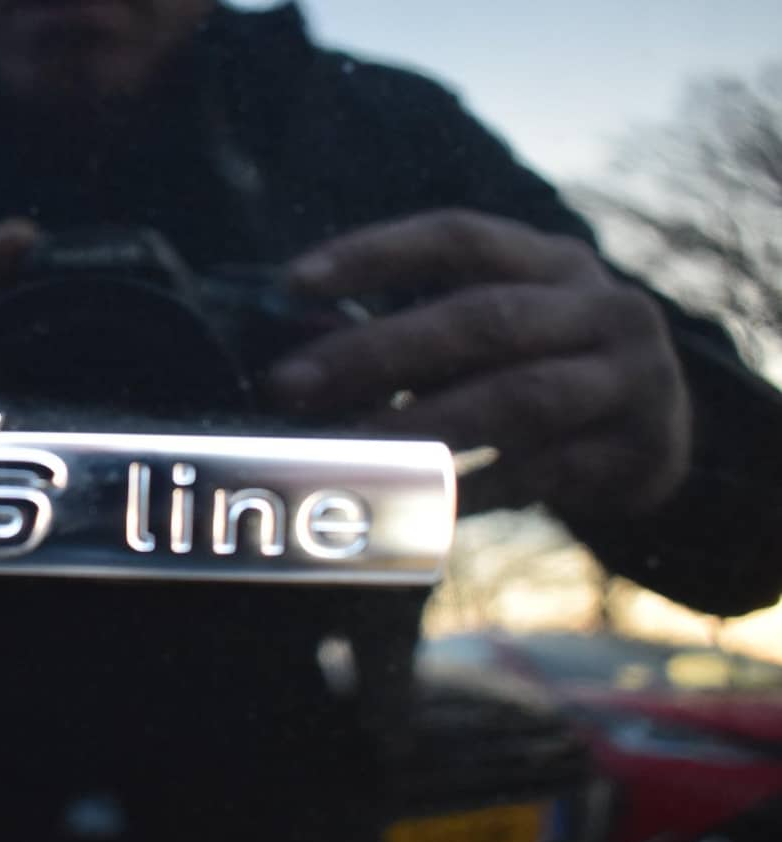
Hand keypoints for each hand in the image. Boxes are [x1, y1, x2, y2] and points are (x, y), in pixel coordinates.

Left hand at [268, 210, 690, 516]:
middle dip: (376, 352)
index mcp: (553, 263)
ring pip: (519, 398)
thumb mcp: (494, 336)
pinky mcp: (639, 453)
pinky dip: (470, 487)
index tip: (293, 283)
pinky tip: (410, 498)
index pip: (458, 237)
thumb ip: (415, 334)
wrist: (656, 441)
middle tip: (290, 385)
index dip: (374, 255)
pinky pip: (539, 474)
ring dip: (423, 422)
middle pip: (482, 319)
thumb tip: (299, 349)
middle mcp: (602, 308)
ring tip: (348, 443)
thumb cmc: (539, 373)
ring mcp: (631, 380)